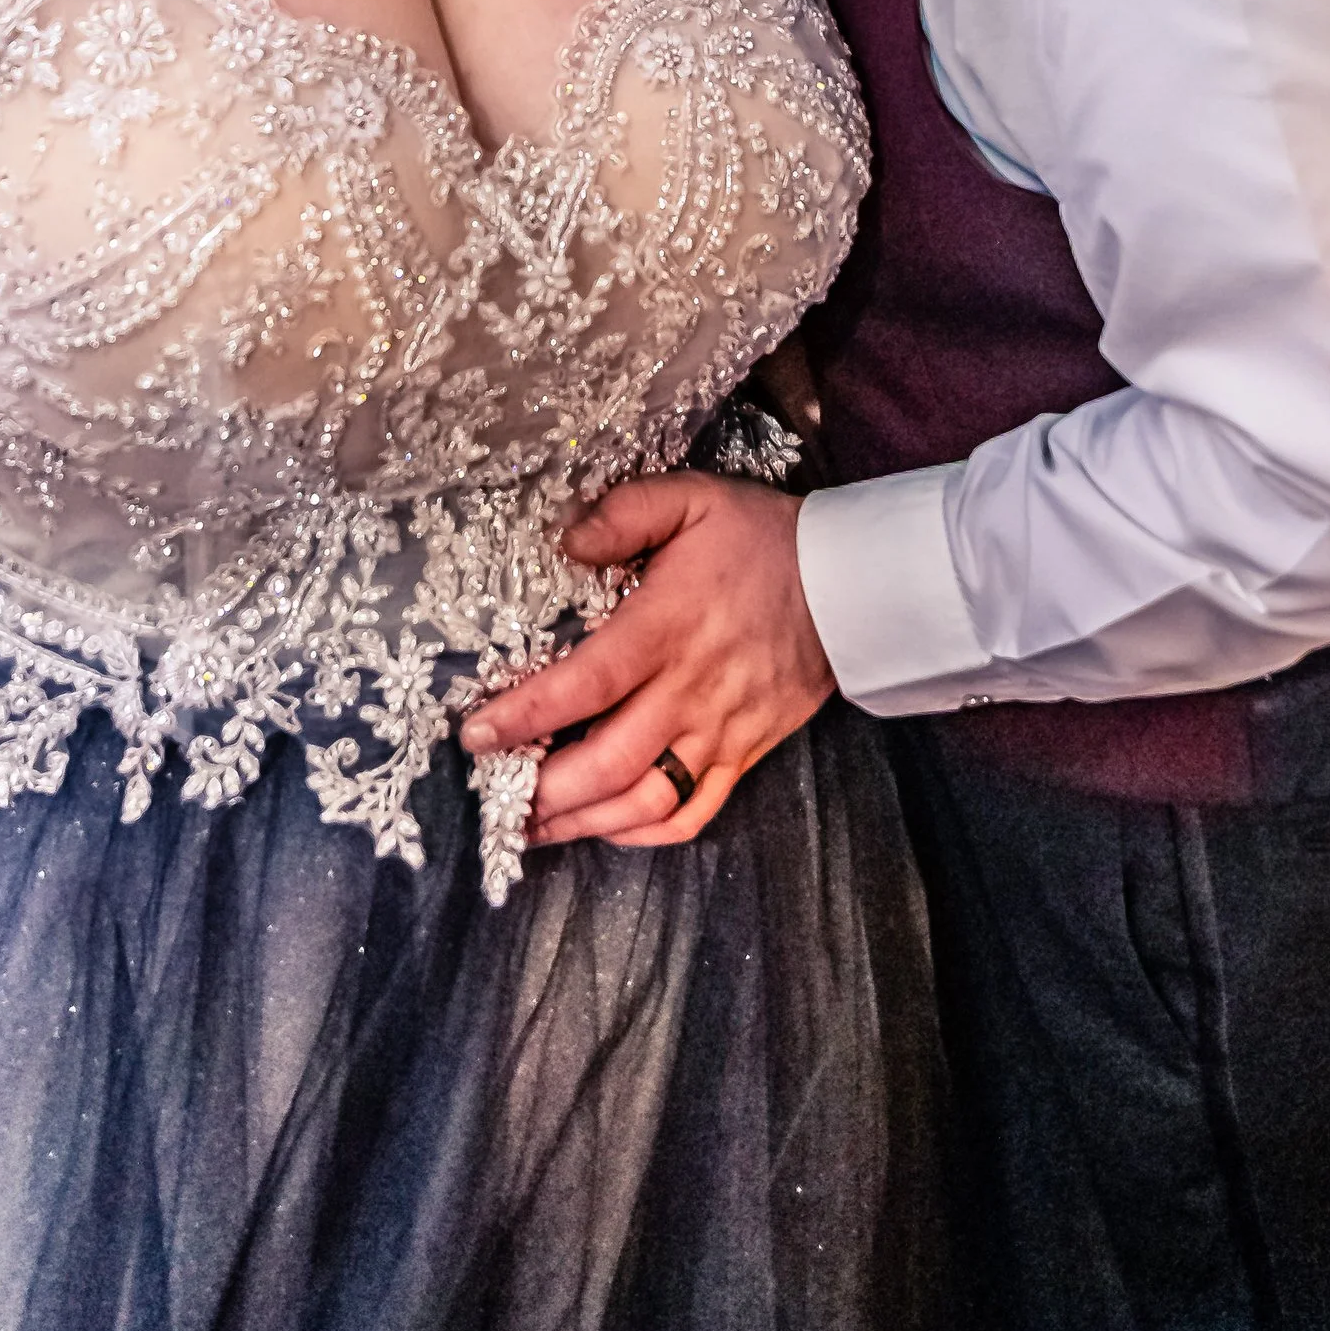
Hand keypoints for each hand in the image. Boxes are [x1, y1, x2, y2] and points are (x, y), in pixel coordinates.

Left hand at [463, 473, 831, 844]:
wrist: (852, 584)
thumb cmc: (762, 539)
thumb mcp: (692, 498)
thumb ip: (624, 513)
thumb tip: (564, 539)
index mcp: (666, 627)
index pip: (585, 684)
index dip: (526, 715)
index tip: (477, 734)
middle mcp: (690, 690)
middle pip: (607, 761)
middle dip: (544, 790)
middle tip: (495, 798)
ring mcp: (719, 730)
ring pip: (644, 799)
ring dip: (583, 823)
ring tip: (534, 827)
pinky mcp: (744, 754)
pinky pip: (692, 813)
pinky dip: (644, 832)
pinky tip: (607, 828)